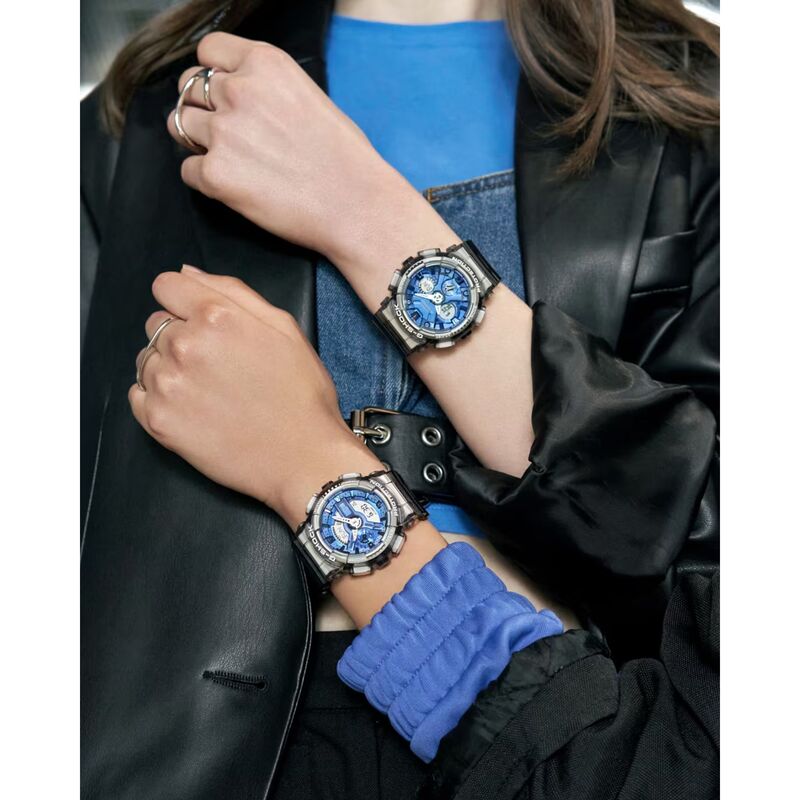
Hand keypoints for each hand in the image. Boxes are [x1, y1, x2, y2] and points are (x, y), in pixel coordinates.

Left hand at [129, 266, 381, 526]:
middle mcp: (185, 345)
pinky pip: (137, 394)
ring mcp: (167, 384)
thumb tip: (187, 273)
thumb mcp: (283, 328)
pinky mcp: (158, 420)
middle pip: (156, 324)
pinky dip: (157, 398)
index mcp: (217, 317)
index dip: (184, 302)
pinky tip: (193, 409)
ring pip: (146, 359)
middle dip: (180, 336)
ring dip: (169, 368)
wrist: (302, 457)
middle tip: (217, 366)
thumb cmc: (300, 395)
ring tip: (208, 392)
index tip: (200, 322)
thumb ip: (232, 291)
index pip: (166, 286)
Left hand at [167, 32, 442, 272]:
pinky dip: (205, 179)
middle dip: (202, 107)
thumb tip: (240, 96)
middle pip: (188, 87)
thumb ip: (267, 88)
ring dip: (199, 142)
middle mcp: (238, 91)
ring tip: (233, 161)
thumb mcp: (310, 97)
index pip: (209, 50)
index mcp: (265, 64)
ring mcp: (222, 132)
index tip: (224, 93)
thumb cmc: (346, 159)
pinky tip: (237, 187)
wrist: (355, 205)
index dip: (213, 73)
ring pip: (180, 125)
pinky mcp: (215, 174)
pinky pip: (187, 170)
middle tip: (228, 133)